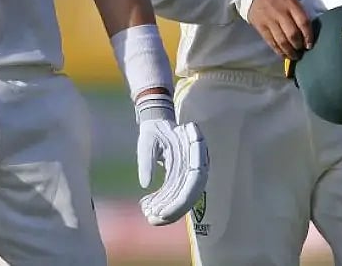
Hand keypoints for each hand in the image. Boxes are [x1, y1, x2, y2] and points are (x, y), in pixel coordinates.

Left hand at [134, 96, 208, 225]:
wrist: (158, 122)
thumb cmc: (154, 130)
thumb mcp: (147, 141)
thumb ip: (147, 159)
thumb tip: (144, 184)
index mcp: (192, 151)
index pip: (193, 181)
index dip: (180, 200)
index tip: (161, 212)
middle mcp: (197, 163)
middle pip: (190, 194)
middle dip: (172, 210)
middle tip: (152, 219)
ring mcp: (191, 171)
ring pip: (184, 197)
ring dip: (168, 210)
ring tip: (148, 216)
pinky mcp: (184, 177)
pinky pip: (178, 194)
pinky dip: (165, 204)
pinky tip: (149, 209)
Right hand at [247, 0, 311, 59]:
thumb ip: (298, 10)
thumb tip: (306, 28)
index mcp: (290, 4)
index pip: (303, 22)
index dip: (308, 36)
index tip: (310, 44)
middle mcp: (280, 13)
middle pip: (292, 34)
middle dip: (298, 45)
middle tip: (301, 51)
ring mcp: (269, 20)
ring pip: (281, 40)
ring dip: (289, 51)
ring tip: (294, 56)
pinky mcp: (260, 26)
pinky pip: (271, 41)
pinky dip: (278, 50)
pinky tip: (283, 54)